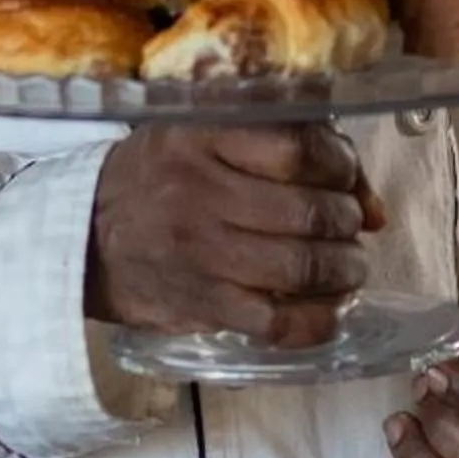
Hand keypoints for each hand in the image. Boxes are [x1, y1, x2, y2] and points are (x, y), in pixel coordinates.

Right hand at [87, 126, 386, 346]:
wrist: (84, 237)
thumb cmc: (159, 176)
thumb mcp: (205, 134)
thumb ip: (291, 148)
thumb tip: (374, 208)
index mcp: (203, 137)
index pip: (298, 148)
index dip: (341, 165)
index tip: (346, 177)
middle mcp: (200, 193)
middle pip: (306, 211)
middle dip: (346, 222)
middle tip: (350, 226)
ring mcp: (200, 254)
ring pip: (299, 268)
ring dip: (343, 270)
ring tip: (349, 267)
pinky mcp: (201, 305)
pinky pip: (276, 323)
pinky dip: (318, 321)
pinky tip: (331, 311)